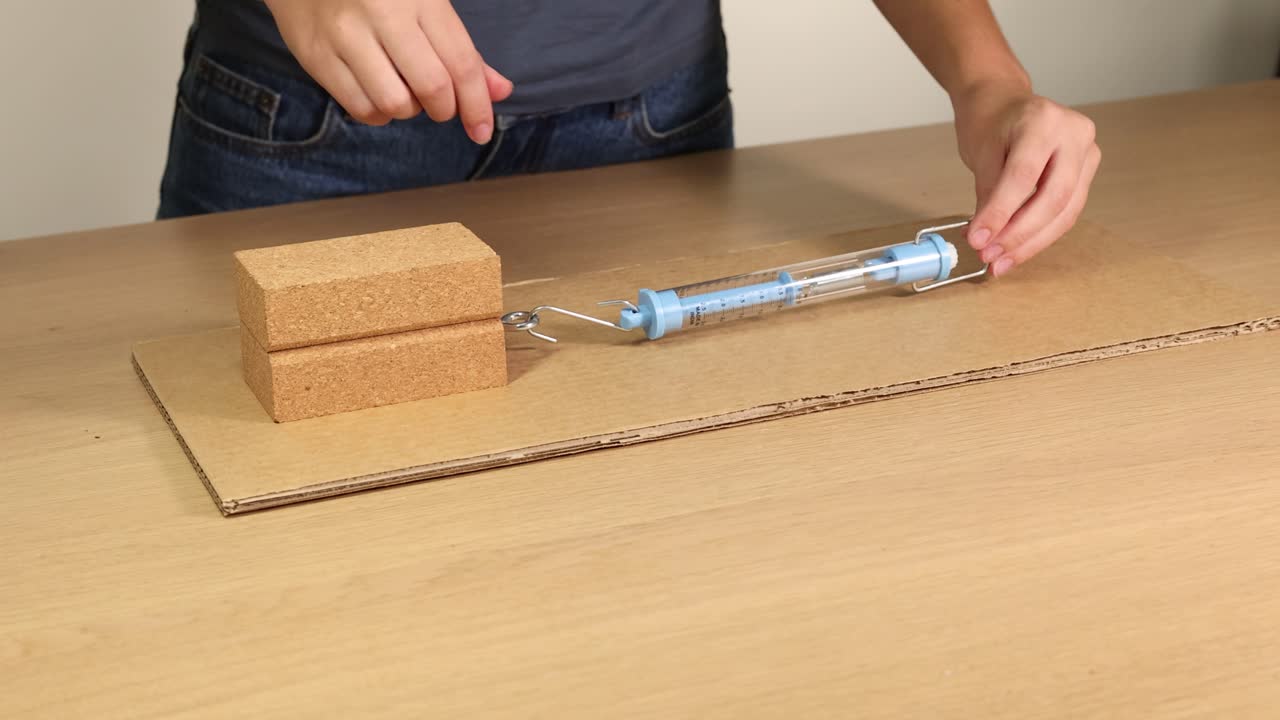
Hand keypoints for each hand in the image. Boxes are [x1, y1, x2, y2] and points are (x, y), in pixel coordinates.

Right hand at [264, 0, 513, 142]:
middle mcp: (382, 13)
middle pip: (431, 87)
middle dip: (445, 109)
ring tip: (404, 90)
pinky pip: (360, 108)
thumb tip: (500, 91)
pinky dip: (378, 114)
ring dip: (409, 111)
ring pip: (394, 103)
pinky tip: (378, 94)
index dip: (477, 104)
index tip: (481, 130)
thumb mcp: (425, 5)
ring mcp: (345, 34)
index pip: (461, 63)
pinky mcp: (316, 55)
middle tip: (441, 105)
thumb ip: (462, 50)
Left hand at [953, 80, 1100, 276]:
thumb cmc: (990, 120)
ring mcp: (1087, 152)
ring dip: (1031, 242)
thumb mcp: (981, 151)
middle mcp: (1074, 133)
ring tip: (1000, 262)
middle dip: (1020, 234)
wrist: (1003, 100)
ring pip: (1065, 210)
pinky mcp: (1087, 171)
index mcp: (1043, 121)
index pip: (1023, 176)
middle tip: (990, 257)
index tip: (978, 239)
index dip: (1000, 212)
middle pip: (1053, 197)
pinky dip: (1040, 234)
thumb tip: (985, 237)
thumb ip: (987, 193)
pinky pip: (1066, 210)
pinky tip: (1016, 250)